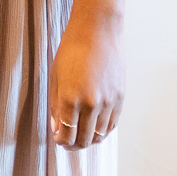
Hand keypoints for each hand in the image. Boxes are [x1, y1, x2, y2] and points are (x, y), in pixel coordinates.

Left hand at [49, 11, 124, 151]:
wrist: (98, 31)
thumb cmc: (71, 50)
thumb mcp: (56, 77)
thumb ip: (56, 105)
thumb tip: (57, 128)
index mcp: (71, 99)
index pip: (67, 134)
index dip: (62, 141)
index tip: (58, 139)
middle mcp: (91, 104)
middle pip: (84, 139)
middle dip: (74, 145)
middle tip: (68, 141)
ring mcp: (108, 102)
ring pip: (100, 135)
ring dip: (89, 140)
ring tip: (81, 135)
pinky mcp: (120, 98)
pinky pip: (112, 124)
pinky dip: (103, 131)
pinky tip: (94, 127)